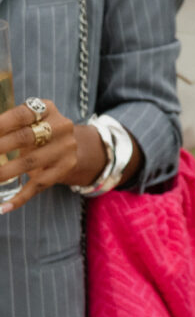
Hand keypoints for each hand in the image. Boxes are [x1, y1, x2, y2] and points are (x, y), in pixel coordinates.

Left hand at [0, 97, 87, 212]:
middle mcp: (61, 126)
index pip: (21, 115)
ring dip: (4, 173)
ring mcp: (65, 148)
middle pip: (25, 138)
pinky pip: (40, 184)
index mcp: (47, 109)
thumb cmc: (35, 130)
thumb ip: (5, 127)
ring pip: (31, 162)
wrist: (66, 144)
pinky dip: (20, 197)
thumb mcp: (25, 122)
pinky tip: (4, 207)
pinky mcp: (65, 167)